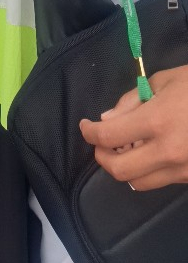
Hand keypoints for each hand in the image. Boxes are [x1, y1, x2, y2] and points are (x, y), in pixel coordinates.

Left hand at [80, 64, 187, 189]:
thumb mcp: (165, 80)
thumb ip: (133, 100)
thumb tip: (108, 120)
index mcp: (158, 121)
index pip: (110, 136)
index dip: (90, 132)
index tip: (85, 125)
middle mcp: (168, 151)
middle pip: (120, 170)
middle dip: (102, 157)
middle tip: (99, 142)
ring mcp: (182, 169)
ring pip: (139, 182)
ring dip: (124, 167)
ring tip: (123, 147)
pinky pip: (161, 180)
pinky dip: (148, 169)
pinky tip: (149, 151)